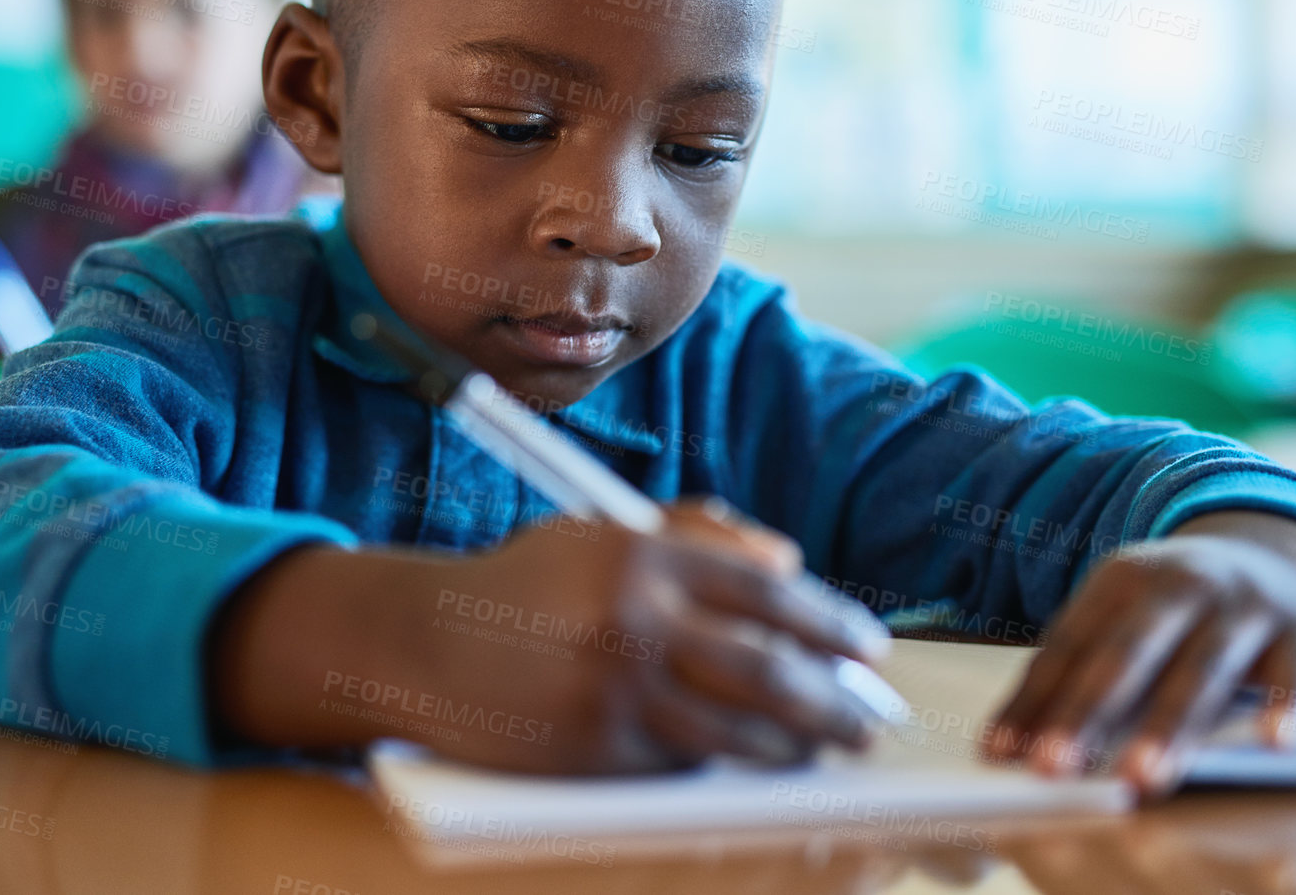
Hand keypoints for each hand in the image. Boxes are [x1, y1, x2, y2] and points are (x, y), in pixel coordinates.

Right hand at [216, 496, 892, 773]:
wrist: (427, 641)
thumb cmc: (529, 583)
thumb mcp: (604, 533)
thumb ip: (700, 531)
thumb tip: (790, 562)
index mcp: (641, 554)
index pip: (769, 590)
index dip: (831, 623)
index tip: (866, 646)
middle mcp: (632, 620)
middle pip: (769, 669)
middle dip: (836, 700)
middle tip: (868, 717)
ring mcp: (612, 691)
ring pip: (738, 731)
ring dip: (797, 745)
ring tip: (824, 747)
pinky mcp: (593, 749)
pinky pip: (682, 764)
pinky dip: (724, 764)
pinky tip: (749, 760)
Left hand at [982, 511, 1295, 796]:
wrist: (1273, 556)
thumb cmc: (1177, 612)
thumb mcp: (1126, 622)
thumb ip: (1078, 676)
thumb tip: (1011, 747)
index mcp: (1119, 579)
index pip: (1068, 644)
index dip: (1034, 700)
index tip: (1002, 753)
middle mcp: (1178, 583)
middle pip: (1125, 654)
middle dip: (1086, 712)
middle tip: (1054, 767)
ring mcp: (1241, 603)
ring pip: (1200, 668)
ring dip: (1169, 726)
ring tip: (1141, 778)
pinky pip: (1292, 673)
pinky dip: (1283, 706)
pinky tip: (1273, 741)